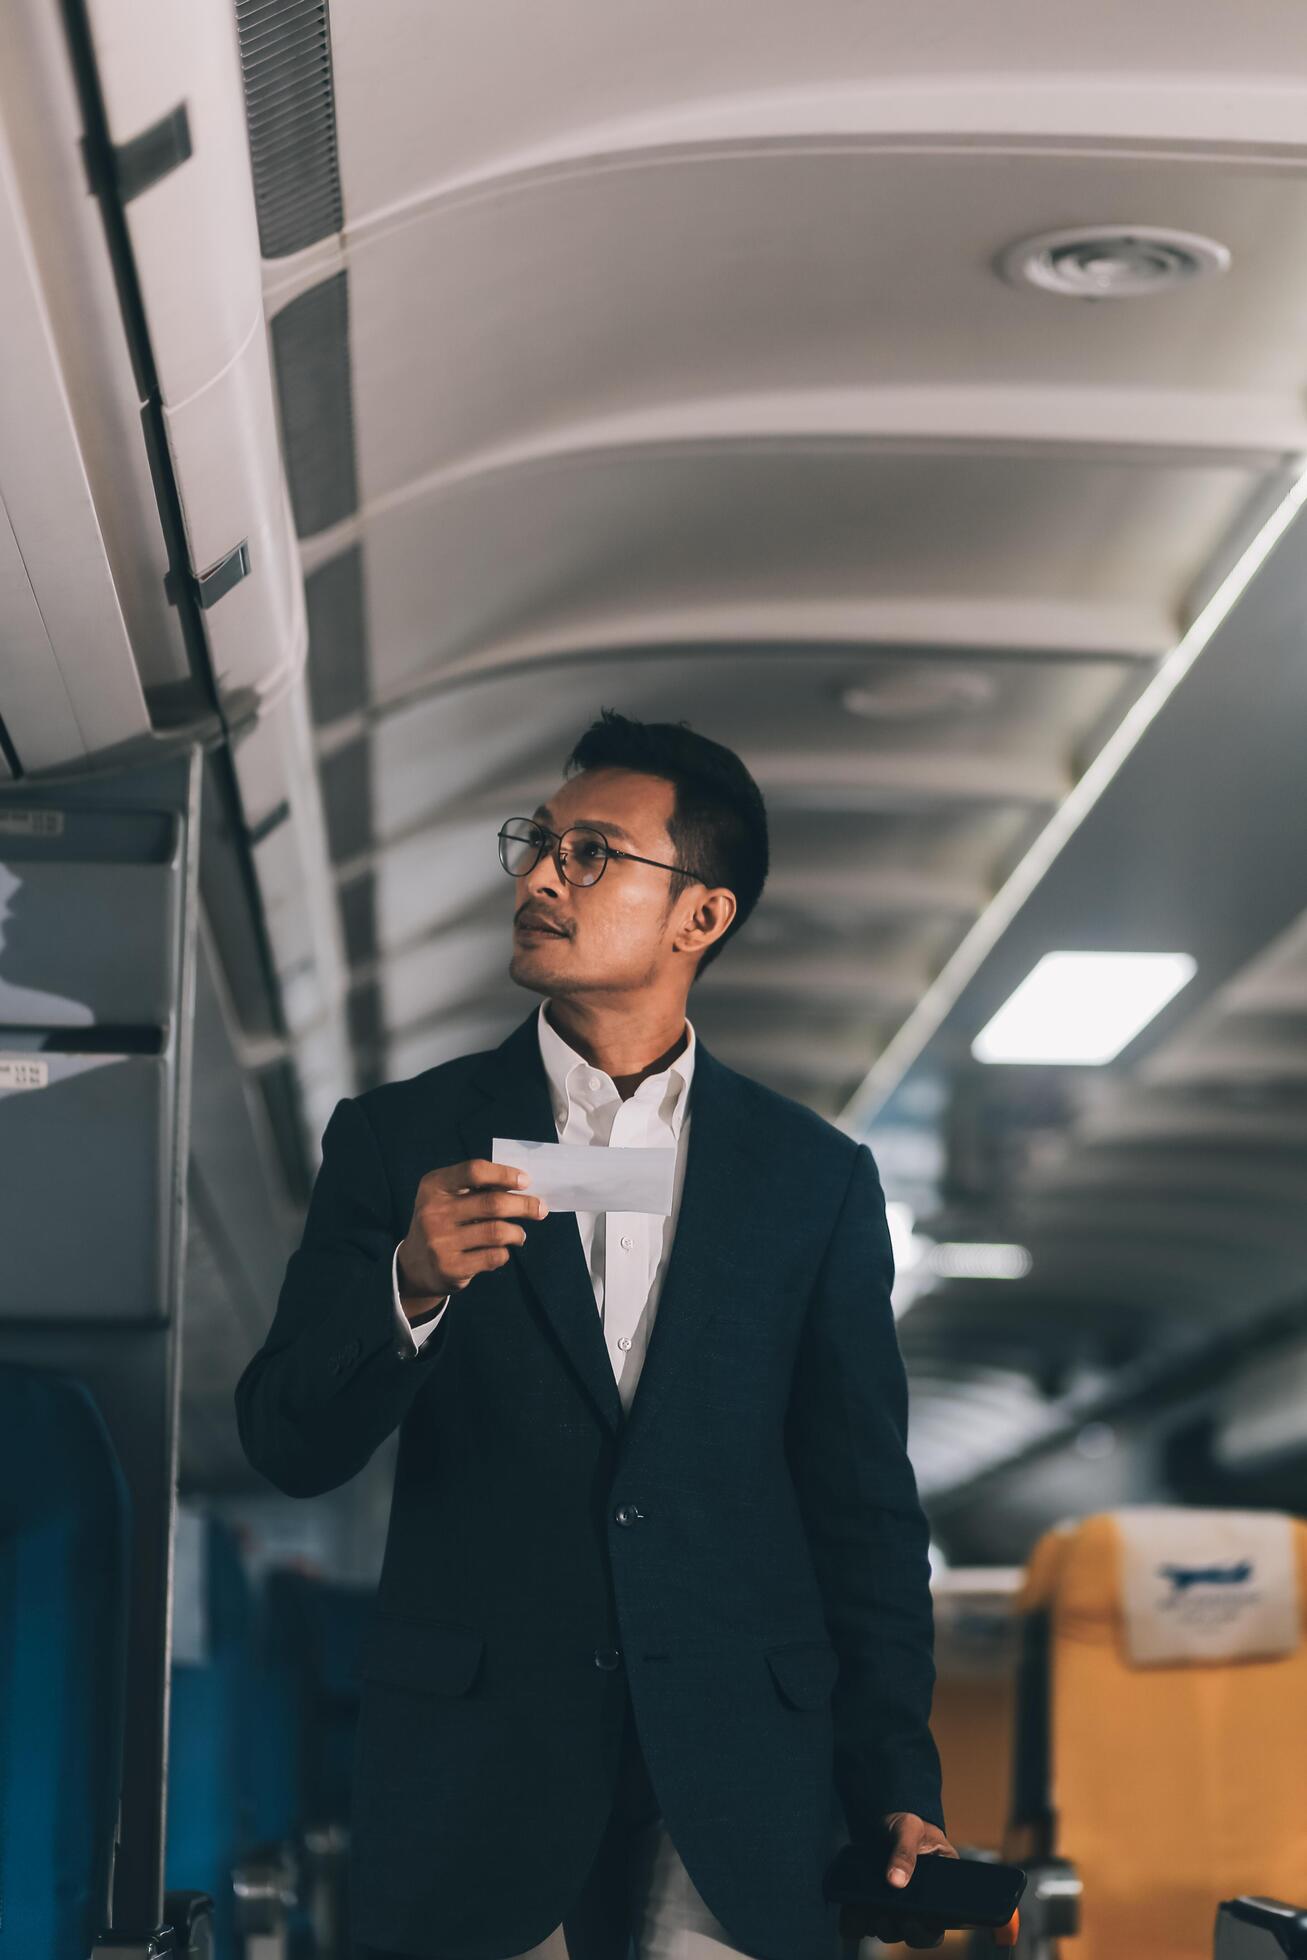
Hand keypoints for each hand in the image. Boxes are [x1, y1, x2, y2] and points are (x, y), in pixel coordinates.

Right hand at [396, 1158, 548, 1319]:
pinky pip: (493, 1256)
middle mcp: (433, 1212)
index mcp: (433, 1186)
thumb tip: (522, 1184)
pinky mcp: (450, 1268)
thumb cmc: (443, 1222)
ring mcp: (440, 1242)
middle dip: (524, 1205)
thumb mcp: (447, 1198)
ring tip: (520, 1235)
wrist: (415, 1265)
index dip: (504, 1174)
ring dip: (517, 1232)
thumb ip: (476, 1188)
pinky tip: (501, 1251)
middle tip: (540, 1209)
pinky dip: (504, 1253)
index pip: (474, 1171)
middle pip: (492, 1203)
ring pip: (497, 1231)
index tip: (525, 1181)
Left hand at [871, 1812, 958, 1948]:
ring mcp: (898, 1906)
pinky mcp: (877, 1904)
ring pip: (891, 1930)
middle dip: (898, 1930)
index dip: (926, 1931)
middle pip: (913, 1933)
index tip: (911, 1920)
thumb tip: (896, 1881)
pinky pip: (868, 1923)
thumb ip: (905, 1852)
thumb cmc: (906, 1822)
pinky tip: (851, 1911)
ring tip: (867, 1911)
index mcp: (940, 1889)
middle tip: (884, 1917)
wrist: (883, 1817)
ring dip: (878, 1927)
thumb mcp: (909, 1828)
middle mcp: (921, 1904)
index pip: (938, 1923)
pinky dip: (858, 1922)